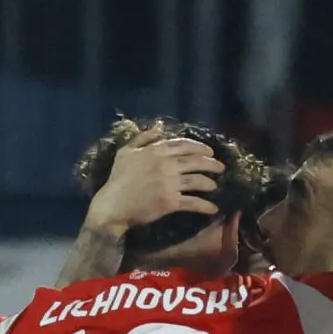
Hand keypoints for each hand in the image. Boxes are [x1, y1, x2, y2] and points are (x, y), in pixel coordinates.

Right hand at [84, 130, 222, 234]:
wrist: (113, 205)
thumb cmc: (117, 179)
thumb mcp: (126, 152)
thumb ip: (143, 137)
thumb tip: (160, 125)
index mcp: (157, 151)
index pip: (184, 145)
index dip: (200, 147)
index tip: (209, 152)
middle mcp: (167, 165)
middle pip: (196, 161)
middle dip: (211, 164)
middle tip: (220, 168)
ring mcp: (170, 184)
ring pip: (197, 180)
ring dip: (209, 183)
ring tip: (214, 186)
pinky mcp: (171, 202)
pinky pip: (193, 202)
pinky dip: (205, 205)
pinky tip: (213, 208)